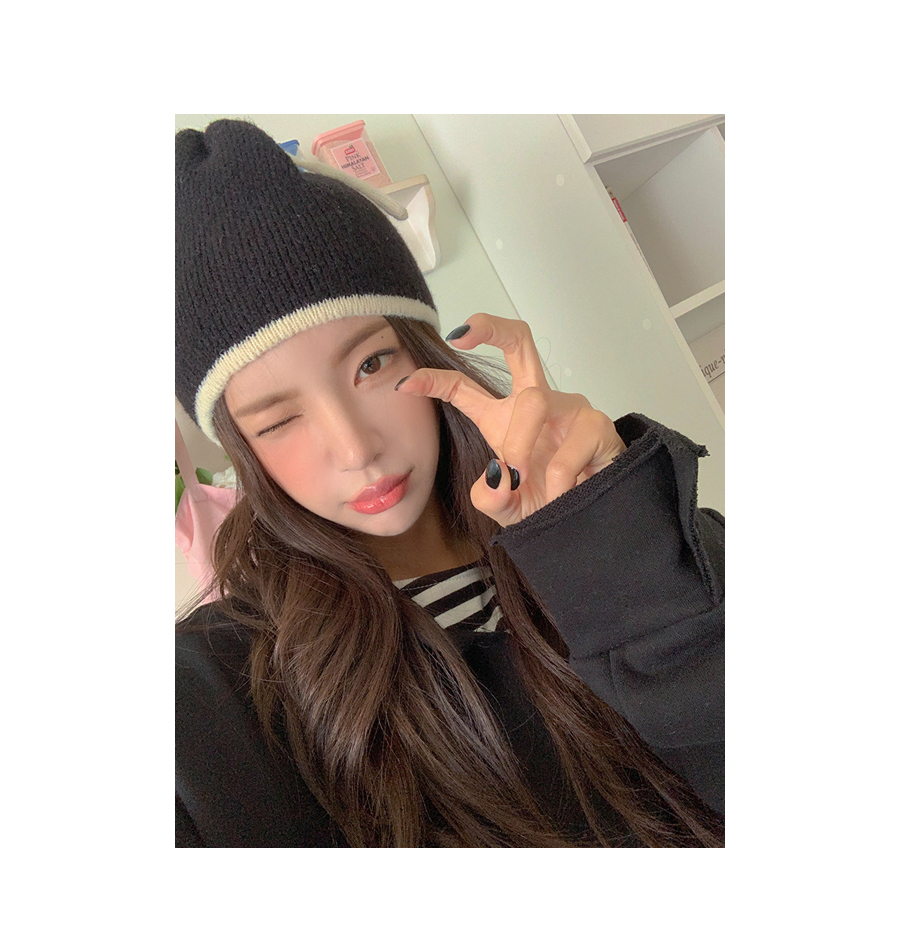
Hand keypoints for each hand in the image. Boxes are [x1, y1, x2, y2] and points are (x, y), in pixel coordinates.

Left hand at [396, 313, 626, 527]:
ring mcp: (568, 409)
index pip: (463, 388)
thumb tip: (499, 475)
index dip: (433, 381)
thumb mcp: (506, 507)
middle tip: (463, 333)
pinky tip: (564, 495)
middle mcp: (535, 403)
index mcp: (503, 417)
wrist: (590, 524)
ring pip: (533, 403)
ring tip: (528, 483)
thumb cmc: (548, 504)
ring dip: (522, 446)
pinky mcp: (597, 424)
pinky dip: (558, 480)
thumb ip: (490, 496)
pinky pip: (568, 447)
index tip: (405, 384)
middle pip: (518, 342)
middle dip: (490, 327)